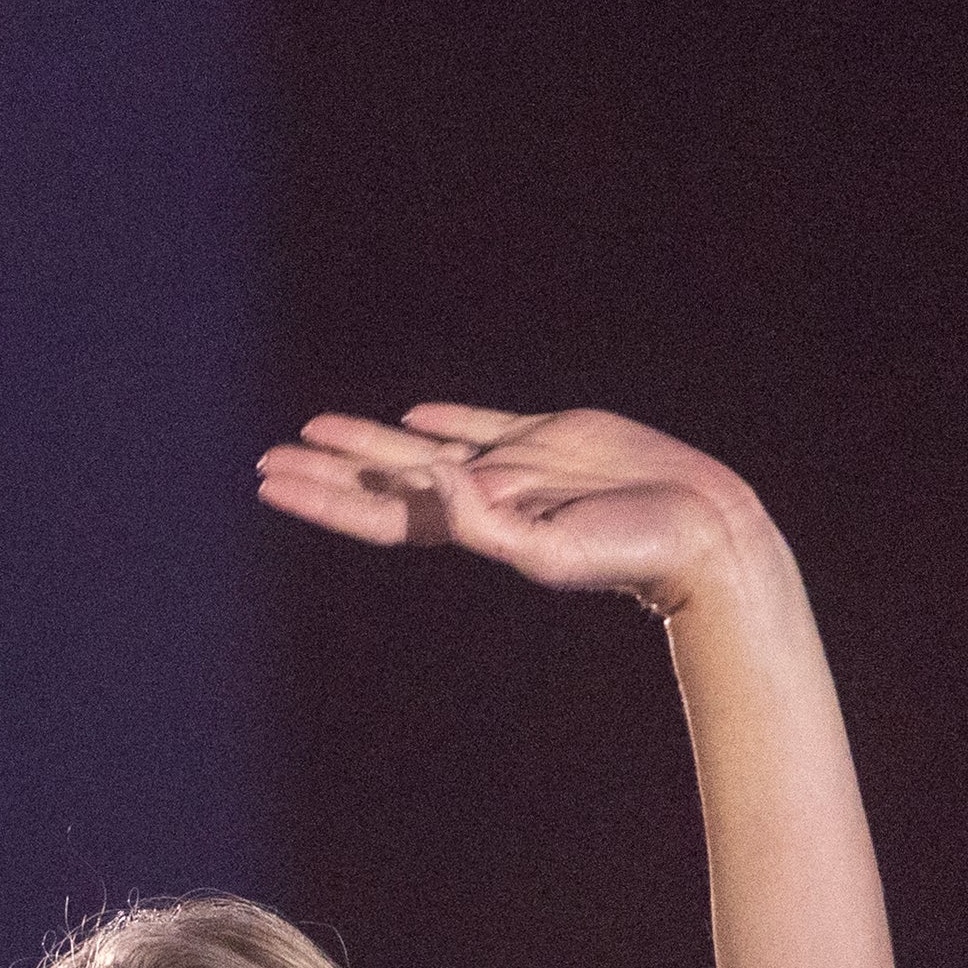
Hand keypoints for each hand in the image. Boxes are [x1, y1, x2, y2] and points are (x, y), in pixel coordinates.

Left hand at [257, 404, 783, 620]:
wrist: (701, 529)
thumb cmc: (627, 551)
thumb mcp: (546, 547)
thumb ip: (483, 520)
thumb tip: (429, 471)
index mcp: (472, 526)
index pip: (377, 511)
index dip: (322, 498)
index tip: (271, 483)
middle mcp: (482, 495)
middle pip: (384, 479)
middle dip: (326, 469)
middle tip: (267, 456)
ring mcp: (514, 464)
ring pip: (422, 445)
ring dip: (368, 440)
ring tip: (313, 428)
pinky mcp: (553, 436)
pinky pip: (485, 422)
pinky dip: (447, 417)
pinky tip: (415, 415)